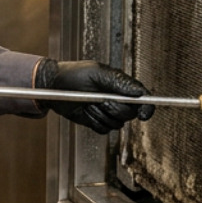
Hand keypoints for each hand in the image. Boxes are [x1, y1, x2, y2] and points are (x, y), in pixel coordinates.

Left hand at [35, 60, 153, 134]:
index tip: (143, 114)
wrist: (54, 87)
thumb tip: (138, 91)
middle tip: (100, 99)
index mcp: (120, 85)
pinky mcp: (98, 122)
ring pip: (116, 123)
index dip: (146, 107)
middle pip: (129, 113)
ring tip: (89, 103)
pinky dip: (94, 122)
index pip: (142, 97)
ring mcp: (108, 112)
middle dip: (114, 108)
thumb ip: (119, 82)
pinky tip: (85, 111)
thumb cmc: (73, 74)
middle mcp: (117, 99)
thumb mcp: (96, 73)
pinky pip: (104, 129)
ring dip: (101, 115)